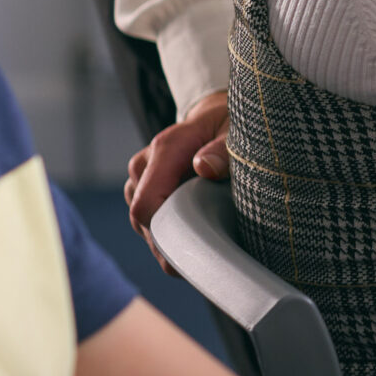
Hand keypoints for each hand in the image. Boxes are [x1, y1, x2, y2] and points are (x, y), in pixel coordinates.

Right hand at [125, 92, 229, 273]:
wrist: (214, 118)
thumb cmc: (228, 126)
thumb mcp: (235, 131)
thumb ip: (224, 149)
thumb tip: (204, 168)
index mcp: (166, 149)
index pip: (146, 204)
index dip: (165, 234)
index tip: (193, 251)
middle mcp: (145, 165)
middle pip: (143, 220)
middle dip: (170, 243)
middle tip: (206, 257)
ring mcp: (140, 180)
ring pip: (143, 225)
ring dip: (169, 240)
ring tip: (203, 246)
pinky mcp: (142, 190)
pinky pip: (148, 221)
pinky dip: (168, 234)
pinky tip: (193, 239)